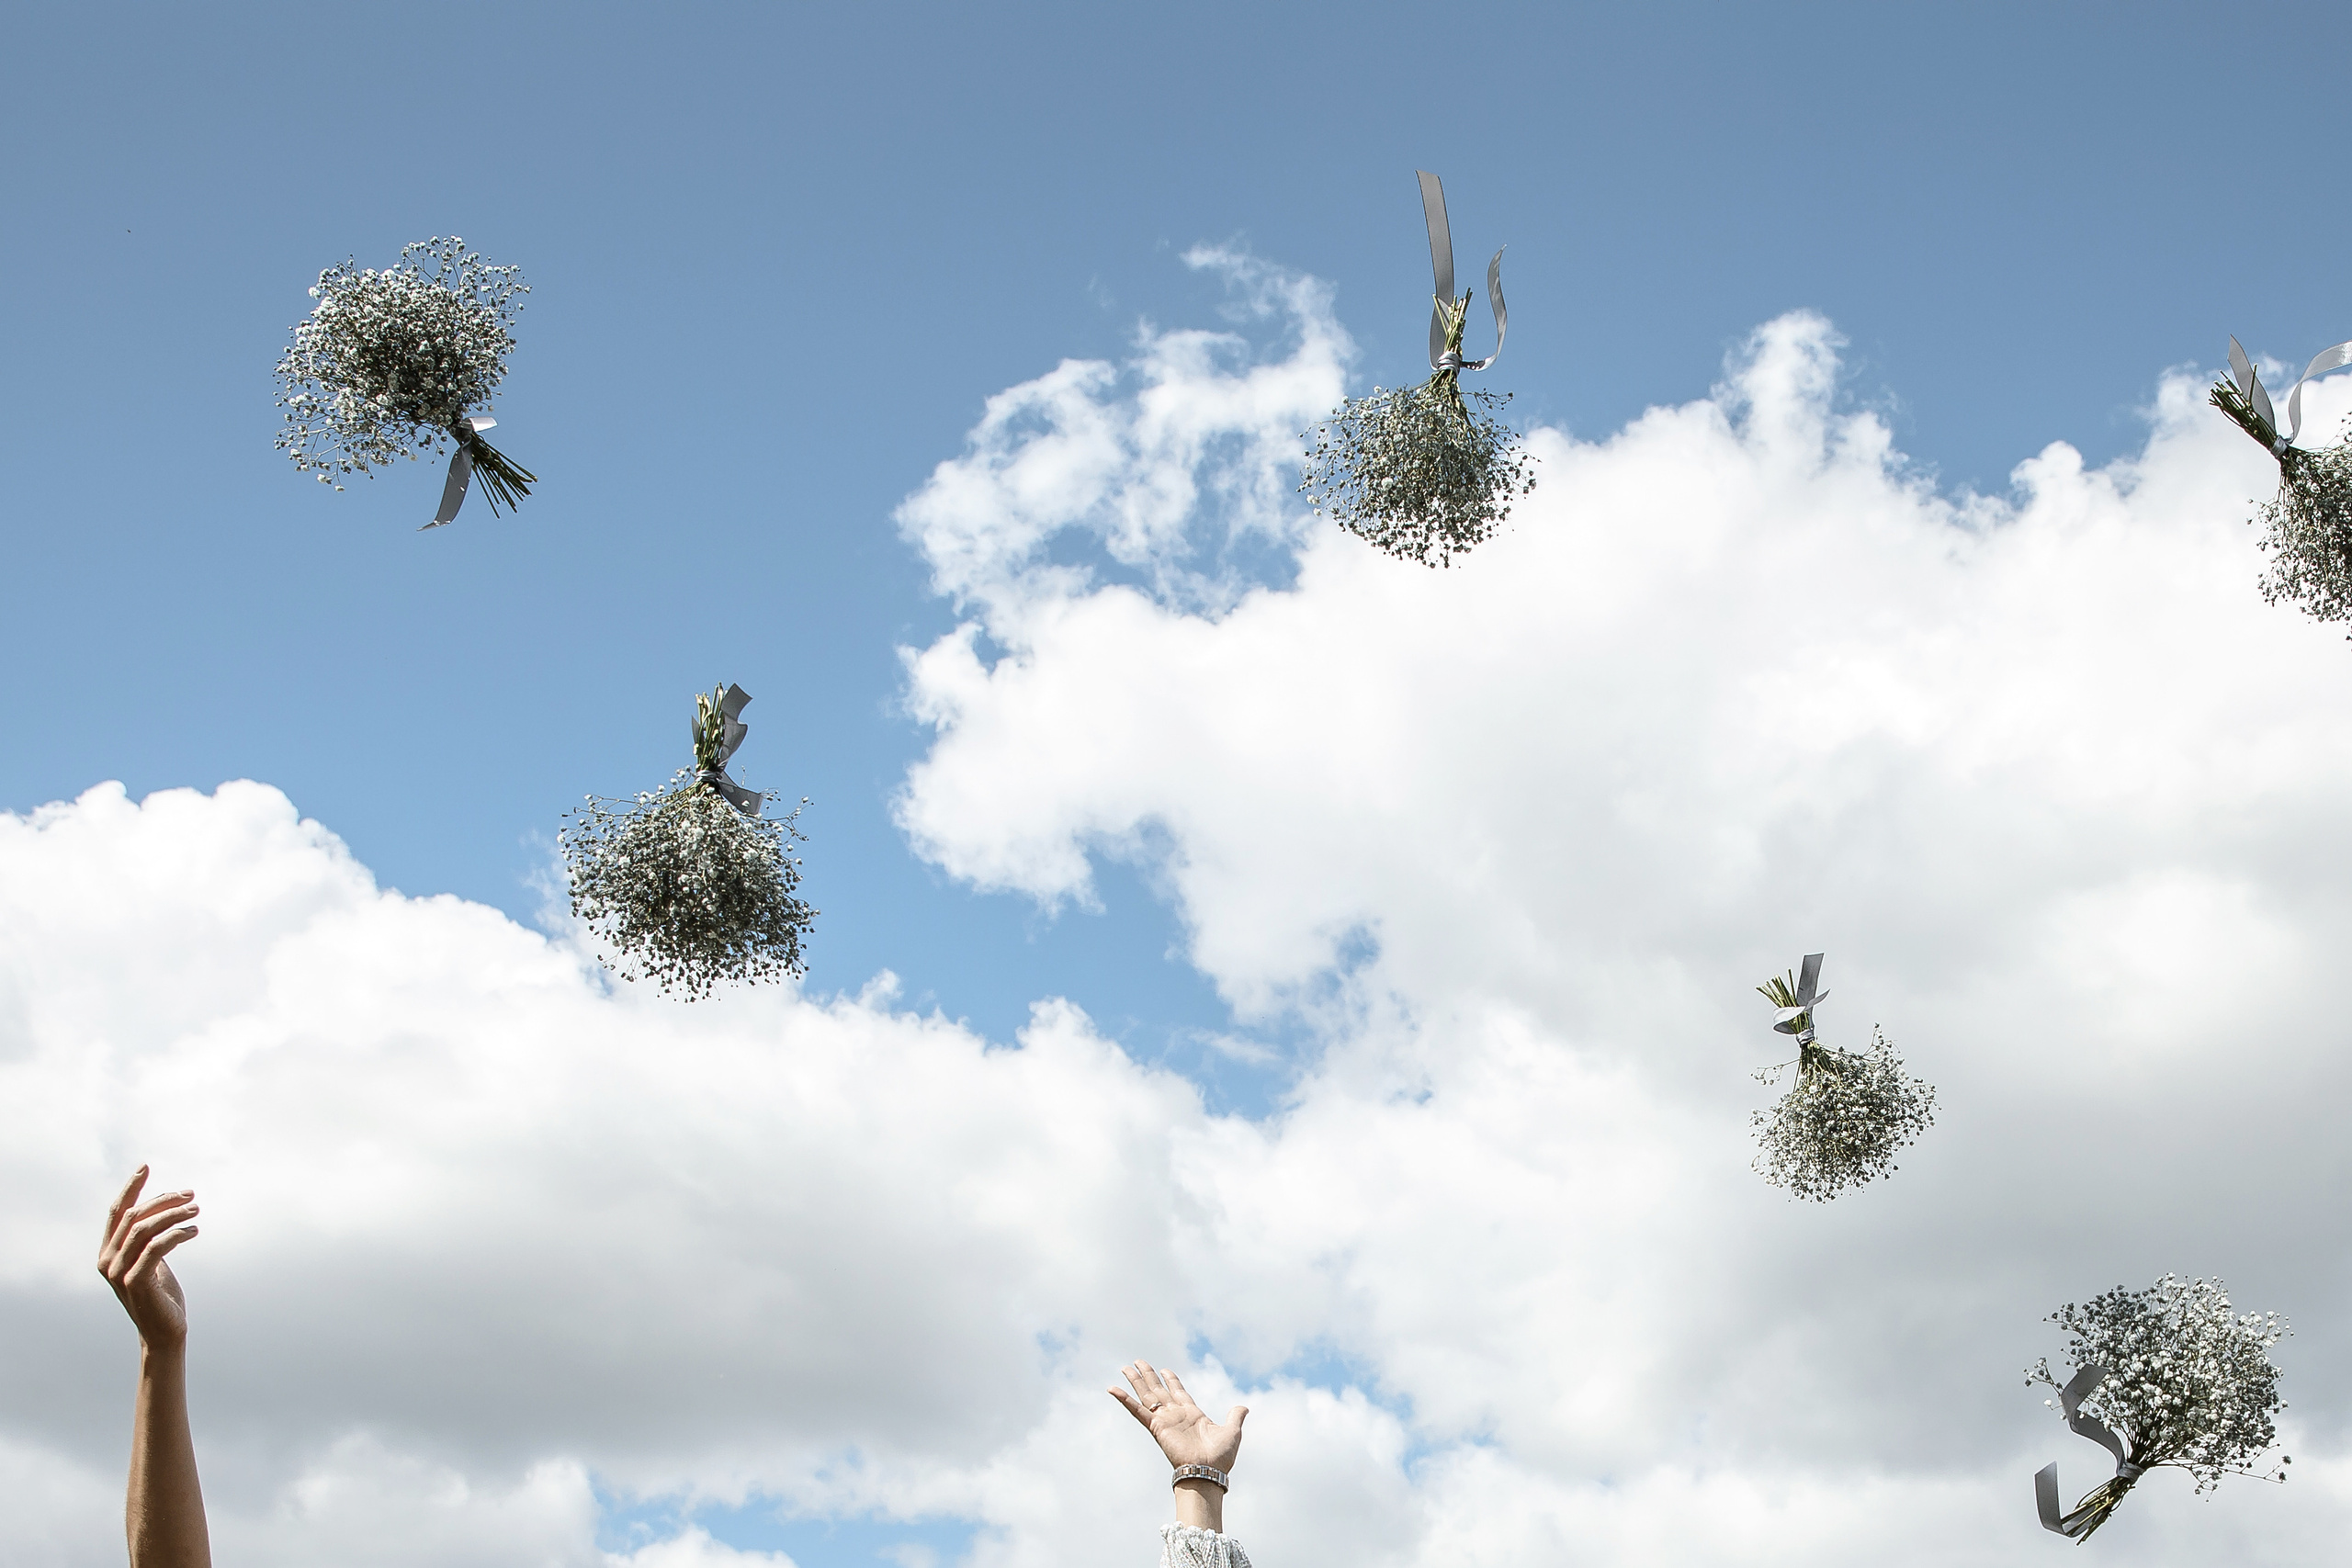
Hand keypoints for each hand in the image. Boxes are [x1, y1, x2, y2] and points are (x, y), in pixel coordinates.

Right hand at [99, 1168, 198, 1351]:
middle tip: (191, 1196)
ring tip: (197, 1210)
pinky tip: (194, 1231)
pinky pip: (156, 1247)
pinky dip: (177, 1234)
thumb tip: (162, 1207)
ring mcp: (119, 1272)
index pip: (116, 1212)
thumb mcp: (151, 1261)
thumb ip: (147, 1239)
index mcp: (107, 1252)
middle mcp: (107, 1261)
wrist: (165, 1332)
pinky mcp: (136, 1282)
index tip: (146, 1166)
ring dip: (173, 1214)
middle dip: (164, 1200)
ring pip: (144, 1228)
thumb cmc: (160, 1295)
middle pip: (133, 1216)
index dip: (130, 1187)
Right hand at [1109, 1362, 1246, 1472]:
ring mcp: (1164, 1420)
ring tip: (1125, 1367)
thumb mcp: (1232, 1431)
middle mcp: (1175, 1415)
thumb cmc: (1221, 1457)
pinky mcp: (1156, 1427)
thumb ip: (1235, 1416)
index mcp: (1192, 1413)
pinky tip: (1113, 1389)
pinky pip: (1137, 1411)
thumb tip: (1244, 1407)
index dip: (1172, 1380)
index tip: (1165, 1369)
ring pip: (1147, 1395)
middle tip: (1138, 1361)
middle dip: (1149, 1375)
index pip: (1179, 1392)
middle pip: (1159, 1389)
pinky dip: (1125, 1400)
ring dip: (1136, 1381)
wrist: (1209, 1471)